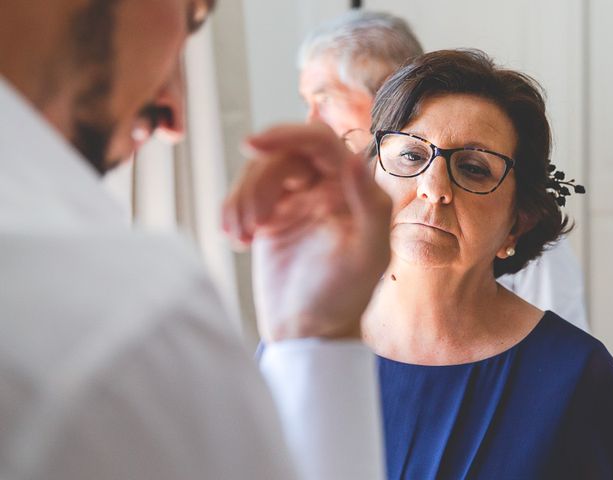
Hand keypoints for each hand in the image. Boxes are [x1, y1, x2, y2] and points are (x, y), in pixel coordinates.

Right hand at [223, 122, 390, 341]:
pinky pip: (244, 195)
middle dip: (259, 182)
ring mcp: (295, 201)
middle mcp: (325, 188)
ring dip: (242, 200)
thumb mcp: (367, 256)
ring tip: (241, 236)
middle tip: (253, 222)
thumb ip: (368, 206)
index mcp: (352, 189)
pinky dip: (233, 210)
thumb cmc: (344, 299)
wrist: (307, 333)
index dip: (287, 134)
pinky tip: (236, 239)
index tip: (251, 144)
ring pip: (260, 173)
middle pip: (282, 155)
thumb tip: (355, 159)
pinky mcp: (271, 217)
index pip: (320, 142)